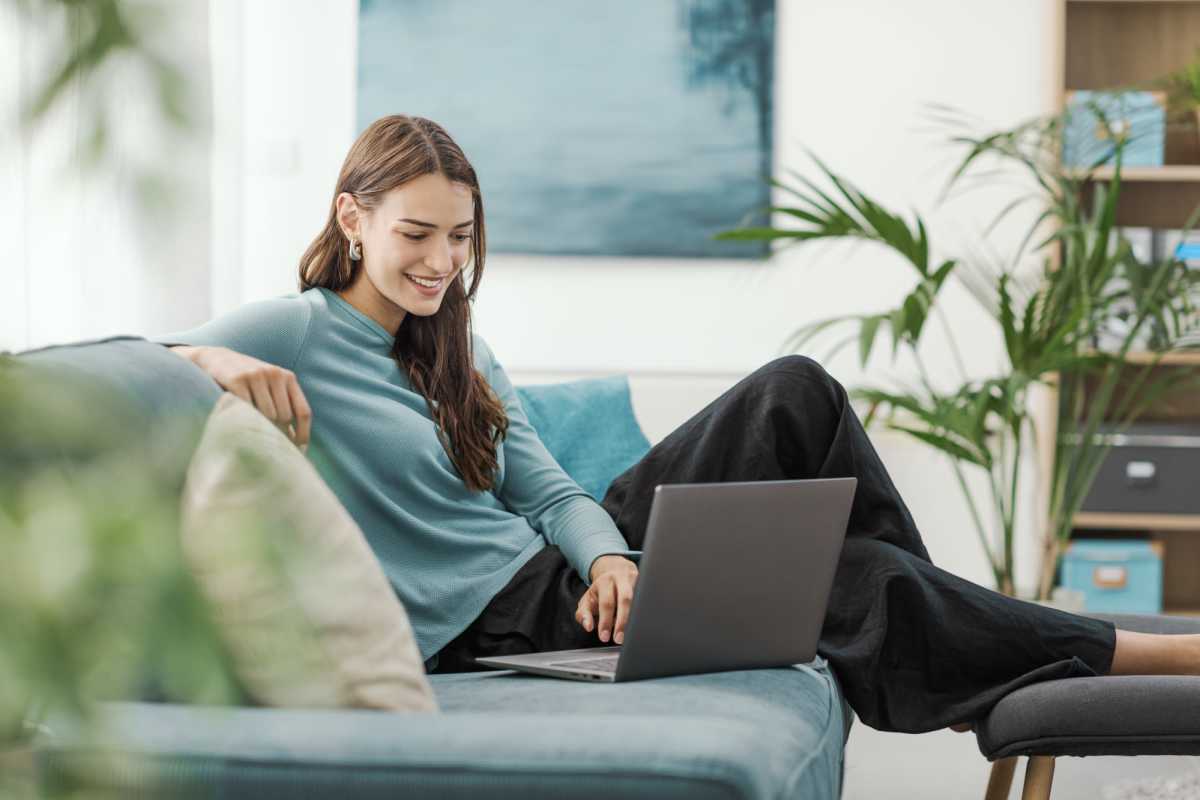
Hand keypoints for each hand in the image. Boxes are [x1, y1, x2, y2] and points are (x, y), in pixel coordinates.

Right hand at [171, 345, 311, 450]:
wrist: (215, 359)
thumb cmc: (246, 380)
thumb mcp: (269, 387)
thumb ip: (283, 406)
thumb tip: (294, 441)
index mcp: (288, 377)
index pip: (303, 411)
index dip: (303, 434)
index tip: (298, 452)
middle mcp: (275, 374)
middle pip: (285, 416)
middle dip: (277, 432)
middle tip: (265, 440)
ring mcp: (256, 375)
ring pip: (267, 415)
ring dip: (259, 426)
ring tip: (250, 429)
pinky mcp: (237, 379)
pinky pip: (247, 408)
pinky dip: (244, 419)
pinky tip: (238, 421)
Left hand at [576, 555, 638, 643]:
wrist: (616, 571)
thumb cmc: (601, 591)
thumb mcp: (587, 600)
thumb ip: (583, 614)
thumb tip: (588, 626)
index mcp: (605, 581)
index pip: (606, 603)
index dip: (605, 621)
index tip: (604, 637)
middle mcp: (622, 579)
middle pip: (625, 599)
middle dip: (622, 622)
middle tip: (619, 639)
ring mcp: (636, 581)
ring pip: (639, 600)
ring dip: (635, 619)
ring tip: (630, 634)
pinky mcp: (646, 585)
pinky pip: (647, 601)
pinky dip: (644, 614)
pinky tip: (640, 625)